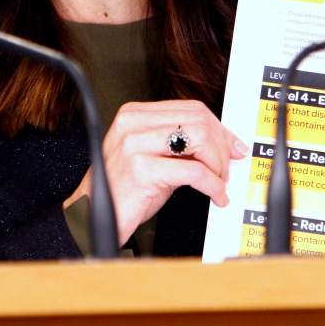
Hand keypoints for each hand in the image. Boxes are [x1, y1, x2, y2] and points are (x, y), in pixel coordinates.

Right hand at [64, 100, 249, 245]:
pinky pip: (194, 171)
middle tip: (226, 170)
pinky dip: (213, 186)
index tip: (233, 147)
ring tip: (218, 182)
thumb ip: (184, 146)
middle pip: (198, 120)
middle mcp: (132, 124)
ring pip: (199, 139)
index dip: (219, 129)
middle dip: (221, 147)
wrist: (91, 216)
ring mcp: (134, 145)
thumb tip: (227, 144)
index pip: (191, 108)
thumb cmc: (124, 191)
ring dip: (218, 165)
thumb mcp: (156, 159)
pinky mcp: (140, 169)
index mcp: (134, 115)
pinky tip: (215, 195)